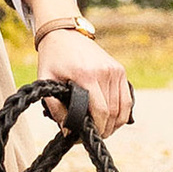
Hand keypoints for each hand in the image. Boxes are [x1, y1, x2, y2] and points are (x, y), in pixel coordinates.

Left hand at [34, 22, 131, 136]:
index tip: (88, 138)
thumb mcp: (46, 81)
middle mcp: (105, 72)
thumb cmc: (53, 59)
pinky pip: (126, 98)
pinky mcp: (119, 69)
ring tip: (102, 130)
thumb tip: (68, 131)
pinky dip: (122, 113)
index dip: (97, 129)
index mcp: (86, 75)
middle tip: (94, 137)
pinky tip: (112, 120)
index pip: (101, 111)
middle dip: (105, 129)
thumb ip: (55, 107)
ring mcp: (115, 70)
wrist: (64, 34)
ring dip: (115, 124)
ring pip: (123, 108)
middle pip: (113, 113)